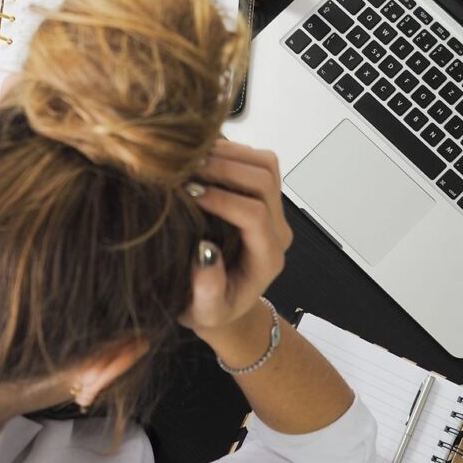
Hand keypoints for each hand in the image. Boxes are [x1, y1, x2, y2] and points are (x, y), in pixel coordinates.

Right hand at [180, 140, 292, 335]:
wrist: (223, 302)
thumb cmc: (211, 309)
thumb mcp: (204, 312)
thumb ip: (208, 290)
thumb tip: (205, 252)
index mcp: (267, 258)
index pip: (255, 215)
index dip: (223, 200)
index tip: (189, 194)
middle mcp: (276, 230)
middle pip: (264, 181)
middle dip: (225, 169)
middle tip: (186, 169)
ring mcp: (272, 210)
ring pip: (265, 164)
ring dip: (229, 154)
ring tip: (191, 159)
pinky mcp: (262, 195)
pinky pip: (256, 161)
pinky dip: (230, 151)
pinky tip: (199, 157)